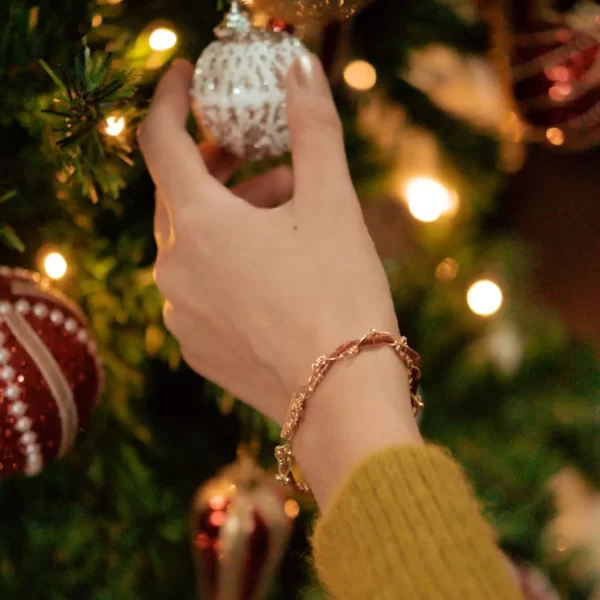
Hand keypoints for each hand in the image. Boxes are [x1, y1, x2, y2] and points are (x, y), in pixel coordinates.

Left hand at [140, 56, 420, 505]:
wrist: (342, 397)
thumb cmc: (341, 295)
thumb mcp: (332, 203)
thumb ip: (312, 128)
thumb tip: (300, 67)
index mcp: (198, 225)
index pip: (160, 141)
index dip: (171, 101)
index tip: (186, 79)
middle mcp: (173, 268)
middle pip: (178, 195)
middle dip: (218, 168)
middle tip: (262, 161)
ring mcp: (180, 312)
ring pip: (192, 243)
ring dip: (230, 218)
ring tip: (287, 219)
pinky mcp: (196, 346)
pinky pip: (198, 286)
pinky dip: (226, 264)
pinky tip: (271, 273)